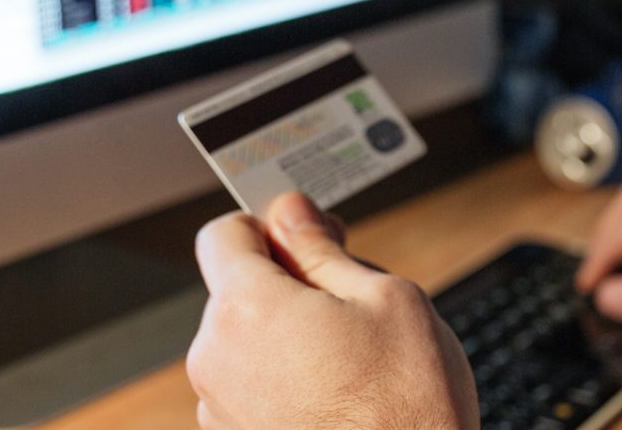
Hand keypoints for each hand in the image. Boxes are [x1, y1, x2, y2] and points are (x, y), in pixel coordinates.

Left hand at [188, 192, 477, 429]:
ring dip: (286, 338)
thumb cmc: (406, 406)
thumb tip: (293, 213)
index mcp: (247, 308)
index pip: (224, 233)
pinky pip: (249, 388)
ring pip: (245, 343)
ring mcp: (219, 409)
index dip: (268, 226)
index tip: (304, 236)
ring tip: (350, 363)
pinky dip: (284, 383)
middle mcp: (215, 358)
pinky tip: (335, 397)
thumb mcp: (386, 299)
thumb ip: (324, 250)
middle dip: (286, 286)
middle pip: (236, 291)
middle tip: (349, 304)